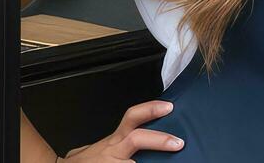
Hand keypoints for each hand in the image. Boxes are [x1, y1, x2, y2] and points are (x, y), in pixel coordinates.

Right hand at [60, 100, 182, 159]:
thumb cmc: (85, 161)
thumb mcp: (101, 146)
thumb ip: (119, 140)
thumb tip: (140, 134)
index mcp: (115, 139)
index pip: (132, 118)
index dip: (150, 110)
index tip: (169, 107)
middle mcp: (114, 150)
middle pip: (136, 138)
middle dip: (158, 140)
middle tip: (178, 143)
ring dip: (151, 162)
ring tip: (174, 159)